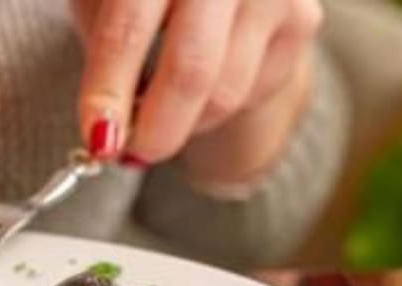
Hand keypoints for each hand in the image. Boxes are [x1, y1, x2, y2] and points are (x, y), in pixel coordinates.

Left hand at [70, 0, 322, 168]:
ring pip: (224, 94)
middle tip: (131, 154)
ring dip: (184, 120)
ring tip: (162, 104)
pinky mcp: (303, 18)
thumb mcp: (102, 1)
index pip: (127, 30)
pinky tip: (205, 78)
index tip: (99, 142)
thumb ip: (101, 50)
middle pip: (192, 70)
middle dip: (156, 129)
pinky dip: (216, 106)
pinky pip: (250, 94)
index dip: (108, 92)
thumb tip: (102, 133)